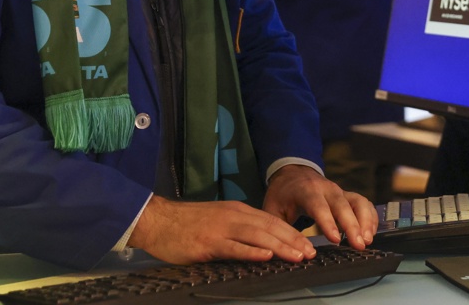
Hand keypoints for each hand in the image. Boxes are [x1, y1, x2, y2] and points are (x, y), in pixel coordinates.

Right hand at [128, 195, 316, 264]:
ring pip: (257, 236)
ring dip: (280, 247)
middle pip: (270, 228)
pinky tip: (266, 257)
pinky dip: (252, 252)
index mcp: (237, 211)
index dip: (292, 233)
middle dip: (293, 241)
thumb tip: (261, 244)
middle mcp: (233, 216)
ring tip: (297, 256)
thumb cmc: (187, 223)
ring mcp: (222, 229)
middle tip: (311, 253)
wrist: (157, 220)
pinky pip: (234, 247)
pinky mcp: (208, 243)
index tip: (308, 245)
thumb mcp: (218, 220)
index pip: (272, 221)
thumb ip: (238, 229)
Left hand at [262, 164, 378, 249]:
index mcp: (306, 190)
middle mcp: (326, 189)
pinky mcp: (347, 196)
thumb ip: (278, 228)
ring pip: (358, 201)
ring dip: (365, 220)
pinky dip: (370, 217)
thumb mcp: (272, 208)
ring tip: (367, 240)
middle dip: (353, 225)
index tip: (336, 239)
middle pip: (343, 204)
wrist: (292, 173)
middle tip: (360, 244)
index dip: (328, 222)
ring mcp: (339, 191)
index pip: (318, 206)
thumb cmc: (282, 194)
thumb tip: (284, 250)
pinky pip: (364, 203)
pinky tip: (371, 233)